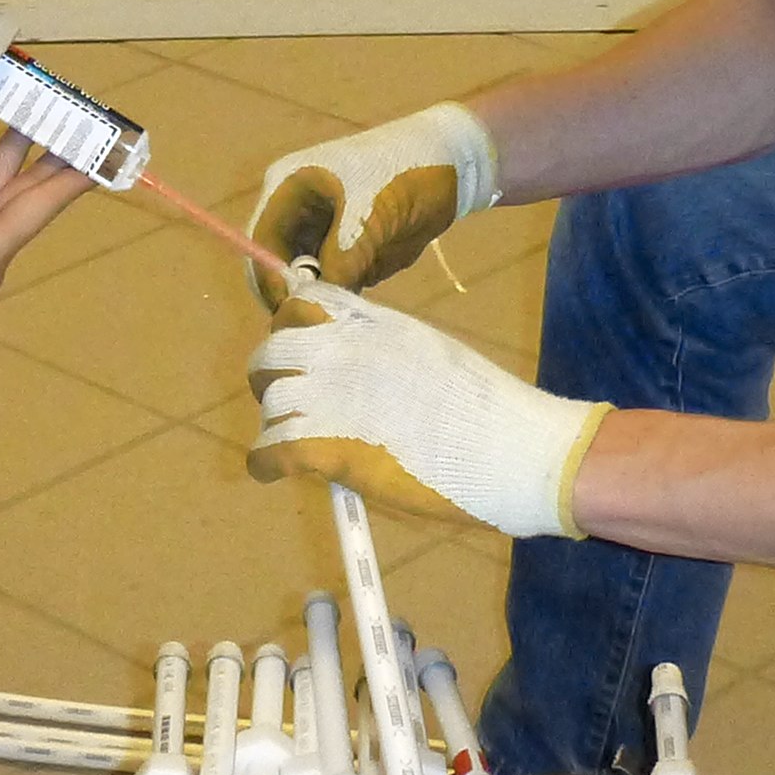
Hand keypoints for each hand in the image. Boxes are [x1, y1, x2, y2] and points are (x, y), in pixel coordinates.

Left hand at [245, 282, 607, 537]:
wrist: (511, 450)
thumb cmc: (489, 413)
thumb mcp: (435, 356)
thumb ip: (392, 357)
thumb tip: (366, 379)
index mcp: (377, 326)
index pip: (307, 303)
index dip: (292, 326)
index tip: (297, 350)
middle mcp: (346, 351)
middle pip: (275, 349)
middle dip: (272, 374)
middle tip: (286, 400)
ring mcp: (332, 397)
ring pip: (270, 401)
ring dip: (273, 422)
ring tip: (286, 441)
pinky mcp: (325, 446)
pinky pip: (268, 450)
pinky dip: (263, 463)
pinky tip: (272, 471)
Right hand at [248, 102, 499, 291]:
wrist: (457, 164)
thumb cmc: (406, 173)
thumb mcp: (371, 218)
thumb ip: (340, 261)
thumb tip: (314, 304)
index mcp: (290, 187)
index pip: (261, 243)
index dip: (270, 279)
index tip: (293, 310)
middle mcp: (299, 210)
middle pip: (277, 264)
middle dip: (295, 292)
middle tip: (318, 321)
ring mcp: (323, 229)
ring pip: (306, 277)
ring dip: (321, 296)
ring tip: (342, 314)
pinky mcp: (347, 247)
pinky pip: (335, 280)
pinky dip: (344, 294)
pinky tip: (361, 302)